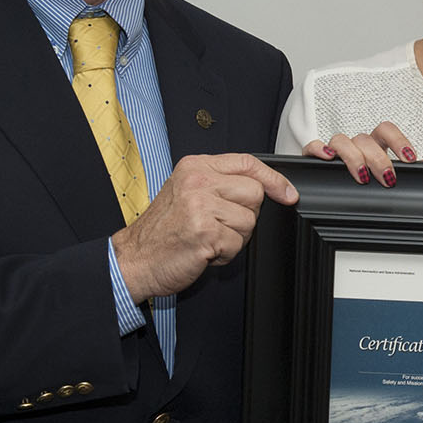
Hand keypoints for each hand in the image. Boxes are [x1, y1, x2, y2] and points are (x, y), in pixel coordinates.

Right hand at [111, 152, 296, 301]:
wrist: (134, 259)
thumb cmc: (162, 231)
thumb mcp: (187, 192)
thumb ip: (220, 183)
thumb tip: (264, 186)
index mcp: (195, 166)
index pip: (248, 162)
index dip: (274, 178)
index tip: (288, 193)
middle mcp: (197, 181)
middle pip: (255, 193)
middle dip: (245, 215)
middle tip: (218, 225)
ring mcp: (200, 205)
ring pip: (249, 221)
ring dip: (234, 238)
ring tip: (207, 238)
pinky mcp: (205, 232)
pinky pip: (237, 244)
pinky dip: (225, 254)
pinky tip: (204, 250)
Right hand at [300, 121, 417, 187]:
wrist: (339, 196)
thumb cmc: (370, 181)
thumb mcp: (392, 176)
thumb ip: (411, 171)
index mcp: (376, 145)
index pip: (386, 130)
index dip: (398, 141)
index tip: (410, 158)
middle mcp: (356, 145)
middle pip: (365, 139)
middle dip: (378, 159)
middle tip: (388, 179)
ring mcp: (336, 150)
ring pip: (341, 140)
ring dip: (353, 157)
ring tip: (362, 176)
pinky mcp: (315, 158)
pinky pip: (312, 146)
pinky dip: (318, 149)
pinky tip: (328, 158)